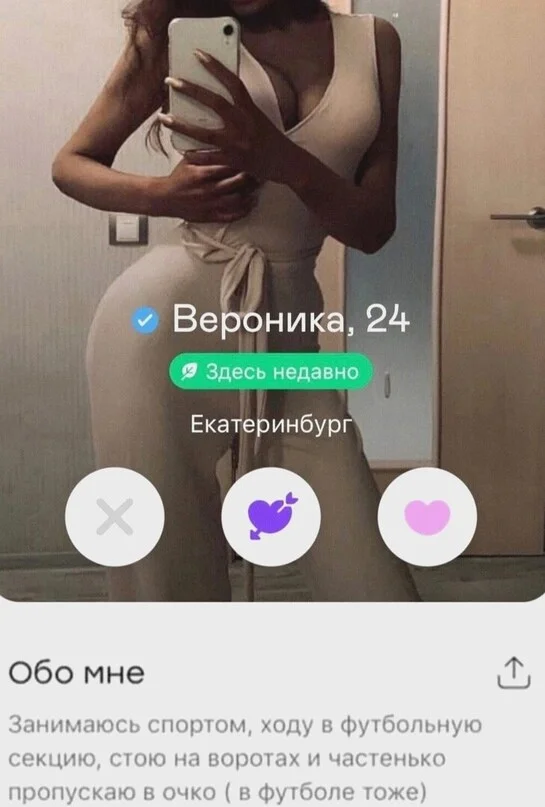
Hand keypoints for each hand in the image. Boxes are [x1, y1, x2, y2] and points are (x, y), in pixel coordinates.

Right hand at [149, 158, 257, 222]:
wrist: (165, 198)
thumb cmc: (179, 178)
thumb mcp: (189, 160)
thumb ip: (205, 153)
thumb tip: (222, 142)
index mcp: (201, 174)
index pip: (227, 166)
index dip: (241, 161)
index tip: (251, 157)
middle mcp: (207, 190)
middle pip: (235, 182)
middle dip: (249, 176)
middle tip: (259, 171)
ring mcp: (210, 204)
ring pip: (236, 200)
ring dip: (249, 193)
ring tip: (257, 187)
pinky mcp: (211, 216)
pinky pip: (231, 216)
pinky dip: (243, 211)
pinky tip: (251, 205)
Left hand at [159, 50, 296, 183]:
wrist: (286, 163)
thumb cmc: (271, 140)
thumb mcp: (258, 118)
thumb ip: (240, 109)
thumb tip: (220, 97)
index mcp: (250, 110)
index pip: (232, 83)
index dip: (216, 67)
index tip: (198, 54)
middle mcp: (243, 124)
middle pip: (214, 103)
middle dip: (191, 90)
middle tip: (171, 81)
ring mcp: (237, 144)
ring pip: (204, 133)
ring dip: (182, 126)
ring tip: (164, 118)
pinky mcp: (233, 161)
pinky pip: (209, 158)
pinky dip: (194, 155)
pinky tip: (181, 150)